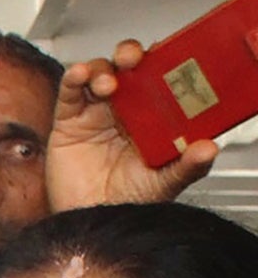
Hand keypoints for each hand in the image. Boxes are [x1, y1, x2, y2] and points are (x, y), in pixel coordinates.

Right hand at [47, 43, 218, 211]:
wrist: (89, 222)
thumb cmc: (126, 203)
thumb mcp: (164, 184)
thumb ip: (187, 166)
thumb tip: (210, 148)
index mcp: (152, 117)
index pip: (160, 78)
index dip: (163, 62)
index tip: (168, 57)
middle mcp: (125, 111)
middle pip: (128, 68)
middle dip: (130, 55)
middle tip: (133, 59)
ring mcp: (96, 114)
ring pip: (99, 74)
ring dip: (103, 68)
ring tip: (106, 82)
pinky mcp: (68, 122)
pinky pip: (69, 92)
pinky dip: (73, 78)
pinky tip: (80, 74)